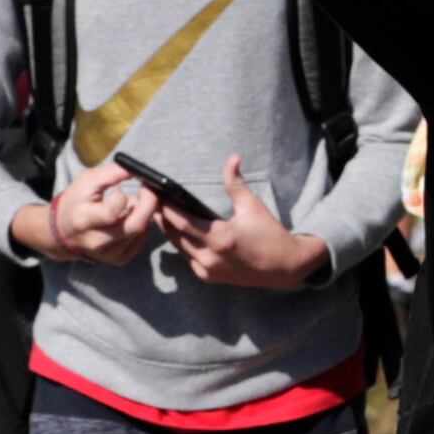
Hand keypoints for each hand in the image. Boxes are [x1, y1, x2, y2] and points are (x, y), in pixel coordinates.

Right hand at [25, 160, 157, 265]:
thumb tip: (138, 170)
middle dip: (148, 203)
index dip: (122, 197)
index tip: (123, 188)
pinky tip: (130, 218)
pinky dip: (142, 226)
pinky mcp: (118, 260)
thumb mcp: (87, 181)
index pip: (112, 212)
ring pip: (141, 230)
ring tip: (131, 205)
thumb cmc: (75, 202)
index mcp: (83, 220)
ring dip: (142, 214)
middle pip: (135, 225)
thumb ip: (112, 172)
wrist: (62, 233)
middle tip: (147, 191)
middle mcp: (96, 241)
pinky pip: (141, 240)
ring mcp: (109, 254)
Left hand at [159, 158, 333, 287]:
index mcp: (220, 238)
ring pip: (177, 247)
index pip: (180, 220)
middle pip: (173, 234)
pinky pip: (187, 257)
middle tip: (149, 200)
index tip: (154, 192)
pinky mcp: (208, 276)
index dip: (164, 205)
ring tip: (157, 212)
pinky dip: (181, 244)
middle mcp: (210, 257)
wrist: (284, 267)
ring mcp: (208, 269)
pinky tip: (177, 231)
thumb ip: (236, 183)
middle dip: (160, 216)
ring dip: (168, 230)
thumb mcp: (253, 206)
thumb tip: (232, 158)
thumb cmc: (270, 234)